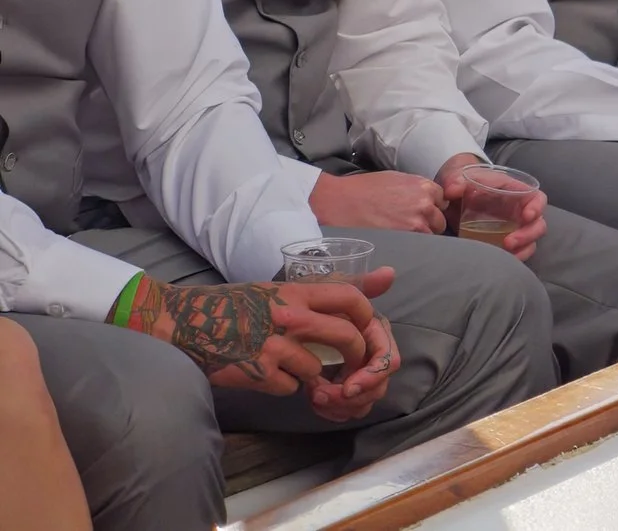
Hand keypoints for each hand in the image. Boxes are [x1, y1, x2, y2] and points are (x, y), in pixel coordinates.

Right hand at [128, 270, 399, 419]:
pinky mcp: (256, 372)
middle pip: (346, 337)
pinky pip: (288, 387)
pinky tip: (264, 375)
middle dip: (354, 356)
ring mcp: (272, 346)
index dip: (368, 318)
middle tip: (347, 366)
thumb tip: (390, 276)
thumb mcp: (278, 290)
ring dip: (311, 375)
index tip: (367, 330)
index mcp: (295, 292)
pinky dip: (282, 386)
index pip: (352, 299)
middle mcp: (288, 316)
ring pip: (316, 368)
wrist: (181, 322)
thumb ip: (324, 292)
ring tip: (291, 367)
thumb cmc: (233, 306)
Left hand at [306, 274, 402, 420]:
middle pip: (378, 385)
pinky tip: (315, 405)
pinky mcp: (344, 388)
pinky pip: (349, 408)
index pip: (387, 361)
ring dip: (341, 405)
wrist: (279, 327)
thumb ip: (361, 285)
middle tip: (319, 397)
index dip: (372, 376)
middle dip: (353, 396)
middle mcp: (372, 354)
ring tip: (313, 398)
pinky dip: (335, 411)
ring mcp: (359, 374)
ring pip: (365, 401)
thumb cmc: (307, 306)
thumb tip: (389, 272)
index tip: (347, 387)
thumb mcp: (331, 293)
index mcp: (375, 334)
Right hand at [309, 168, 445, 234]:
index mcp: (424, 187)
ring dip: (419, 237)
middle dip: (427, 224)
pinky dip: (410, 247)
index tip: (420, 213)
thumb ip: (416, 189)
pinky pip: (417, 247)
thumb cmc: (364, 189)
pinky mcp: (404, 242)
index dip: (431, 208)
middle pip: (439, 221)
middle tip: (407, 227)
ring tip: (400, 236)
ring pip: (429, 236)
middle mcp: (425, 205)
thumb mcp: (396, 179)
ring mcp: (416, 225)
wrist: (339, 202)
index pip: (441, 202)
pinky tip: (398, 244)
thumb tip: (428, 199)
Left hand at [438, 157, 547, 262]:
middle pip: (537, 225)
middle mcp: (519, 212)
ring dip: (521, 251)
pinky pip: (515, 253)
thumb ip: (455, 181)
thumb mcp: (459, 177)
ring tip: (504, 255)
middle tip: (508, 243)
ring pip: (529, 243)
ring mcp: (513, 229)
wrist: (455, 198)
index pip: (537, 199)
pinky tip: (498, 263)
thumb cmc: (466, 183)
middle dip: (527, 236)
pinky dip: (511, 259)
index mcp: (516, 192)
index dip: (537, 207)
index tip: (527, 216)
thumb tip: (453, 190)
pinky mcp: (503, 242)